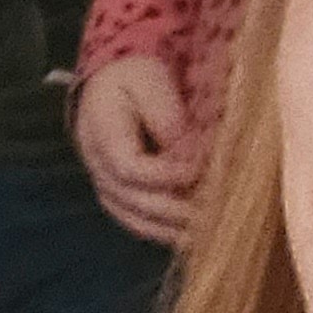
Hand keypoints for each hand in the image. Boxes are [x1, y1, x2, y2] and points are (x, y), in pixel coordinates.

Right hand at [73, 55, 200, 244]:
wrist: (110, 84)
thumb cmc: (133, 77)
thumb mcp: (149, 81)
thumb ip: (167, 117)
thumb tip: (189, 154)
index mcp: (101, 135)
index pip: (131, 167)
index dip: (166, 175)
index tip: (199, 170)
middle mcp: (98, 168)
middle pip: (136, 200)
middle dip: (177, 209)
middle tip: (215, 210)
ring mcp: (105, 186)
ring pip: (136, 219)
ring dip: (173, 229)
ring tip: (208, 230)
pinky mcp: (117, 197)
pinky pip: (138, 223)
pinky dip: (165, 232)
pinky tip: (192, 234)